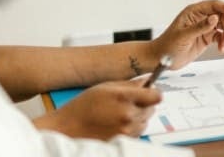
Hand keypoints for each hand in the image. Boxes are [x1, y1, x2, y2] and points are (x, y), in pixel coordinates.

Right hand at [32, 79, 160, 139]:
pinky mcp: (122, 142)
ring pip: (146, 122)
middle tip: (129, 102)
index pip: (156, 96)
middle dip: (145, 104)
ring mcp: (126, 131)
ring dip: (139, 117)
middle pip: (153, 109)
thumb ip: (130, 84)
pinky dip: (132, 128)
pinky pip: (137, 133)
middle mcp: (128, 116)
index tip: (150, 91)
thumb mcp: (106, 87)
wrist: (67, 128)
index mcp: (124, 98)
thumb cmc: (83, 106)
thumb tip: (147, 81)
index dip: (154, 92)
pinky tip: (118, 123)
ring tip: (120, 113)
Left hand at [150, 0, 223, 69]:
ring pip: (222, 26)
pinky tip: (221, 48)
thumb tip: (214, 19)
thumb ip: (200, 27)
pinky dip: (223, 42)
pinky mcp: (205, 38)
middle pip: (221, 16)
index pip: (214, 5)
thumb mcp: (183, 35)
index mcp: (193, 12)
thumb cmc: (167, 45)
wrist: (161, 59)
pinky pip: (219, 36)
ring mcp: (203, 28)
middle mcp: (200, 18)